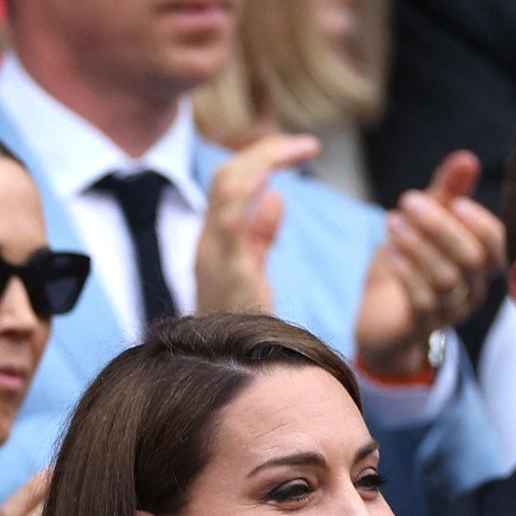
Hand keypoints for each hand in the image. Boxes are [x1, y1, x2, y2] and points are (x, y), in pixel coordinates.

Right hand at [196, 133, 314, 315]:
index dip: (261, 158)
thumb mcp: (252, 274)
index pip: (229, 182)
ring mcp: (212, 252)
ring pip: (227, 183)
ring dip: (265, 158)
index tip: (299, 150)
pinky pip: (231, 213)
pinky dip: (253, 184)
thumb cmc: (241, 326)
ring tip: (302, 150)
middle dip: (266, 150)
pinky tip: (278, 172)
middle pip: (226, 174)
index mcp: (214, 241)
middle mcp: (207, 241)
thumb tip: (275, 198)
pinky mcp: (225, 266)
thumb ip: (260, 236)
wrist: (231, 369)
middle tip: (307, 146)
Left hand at [354, 151, 504, 379]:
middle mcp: (473, 289)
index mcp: (481, 262)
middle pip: (470, 260)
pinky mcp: (422, 326)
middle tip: (408, 200)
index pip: (498, 244)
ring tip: (392, 221)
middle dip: (439, 227)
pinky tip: (390, 252)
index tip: (456, 201)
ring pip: (446, 280)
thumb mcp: (427, 220)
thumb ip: (448, 190)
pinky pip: (422, 302)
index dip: (481, 224)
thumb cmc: (412, 260)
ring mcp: (450, 311)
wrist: (382, 315)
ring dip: (418, 246)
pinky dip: (407, 274)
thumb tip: (467, 158)